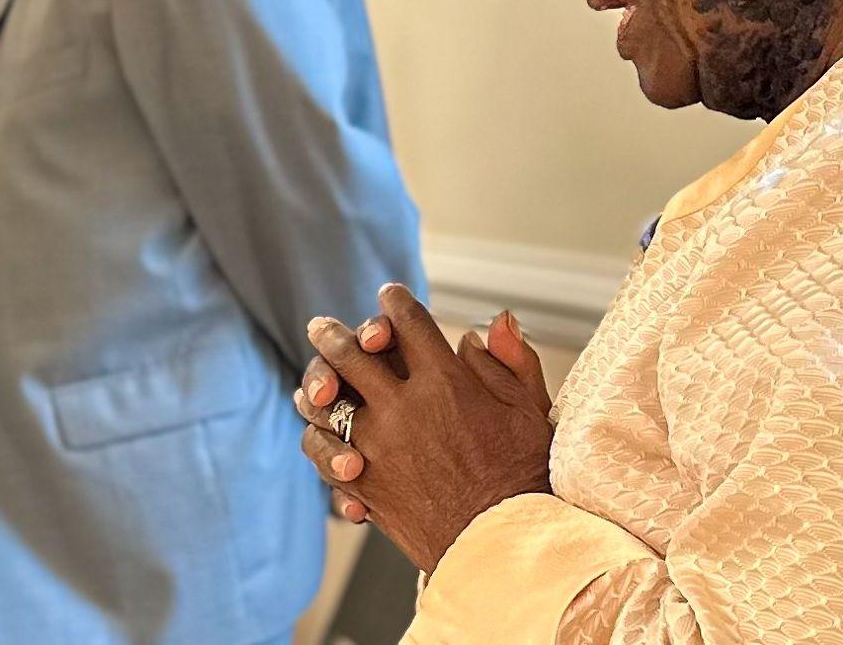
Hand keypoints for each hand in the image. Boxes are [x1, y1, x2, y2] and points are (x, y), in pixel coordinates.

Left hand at [295, 285, 553, 572]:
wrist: (503, 546)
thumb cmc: (524, 476)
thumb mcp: (529, 411)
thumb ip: (509, 361)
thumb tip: (493, 320)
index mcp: (446, 382)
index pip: (409, 325)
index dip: (396, 304)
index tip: (389, 295)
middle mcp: (404, 407)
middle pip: (353, 355)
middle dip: (334, 335)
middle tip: (320, 327)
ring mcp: (378, 446)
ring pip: (328, 402)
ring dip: (316, 384)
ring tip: (313, 380)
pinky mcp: (366, 483)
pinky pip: (324, 452)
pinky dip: (319, 439)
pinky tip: (318, 429)